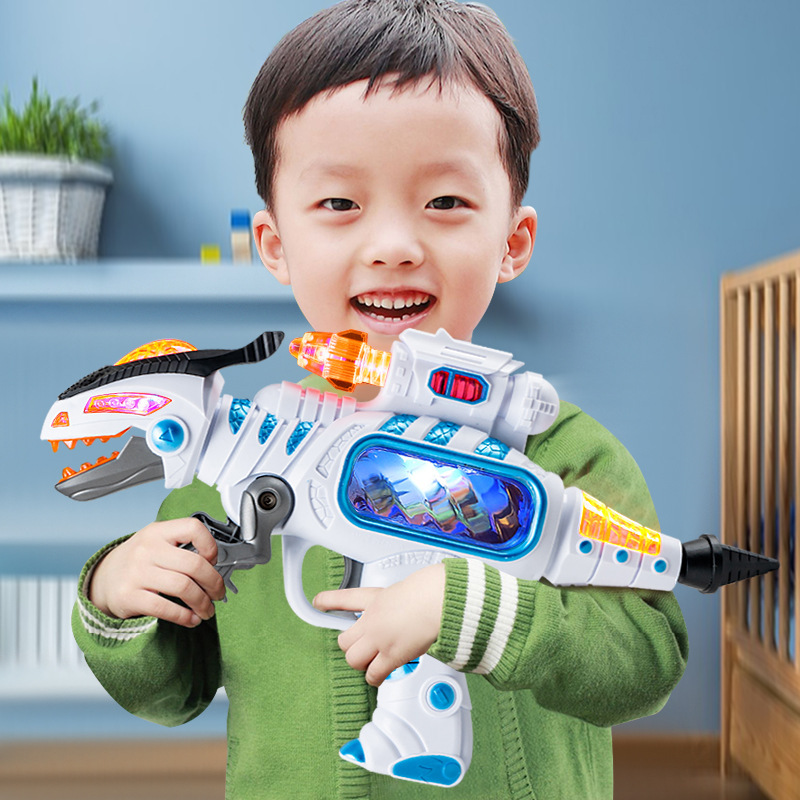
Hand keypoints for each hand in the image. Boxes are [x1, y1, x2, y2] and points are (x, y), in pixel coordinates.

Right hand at [88, 518, 225, 627]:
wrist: (102, 579)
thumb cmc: (139, 561)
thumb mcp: (157, 542)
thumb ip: (182, 546)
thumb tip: (216, 566)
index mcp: (158, 532)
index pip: (193, 528)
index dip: (210, 545)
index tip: (214, 561)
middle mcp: (147, 549)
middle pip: (194, 565)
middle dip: (214, 583)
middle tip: (218, 593)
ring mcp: (136, 573)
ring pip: (184, 588)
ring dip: (203, 603)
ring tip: (207, 610)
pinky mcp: (129, 597)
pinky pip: (165, 608)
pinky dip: (185, 616)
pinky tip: (191, 619)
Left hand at [313, 563, 445, 686]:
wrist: (437, 600)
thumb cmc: (430, 591)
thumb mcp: (406, 588)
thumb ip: (397, 602)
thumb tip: (405, 610)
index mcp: (375, 598)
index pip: (344, 598)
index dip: (328, 601)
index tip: (318, 602)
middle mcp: (372, 620)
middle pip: (344, 640)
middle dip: (351, 647)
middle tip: (363, 647)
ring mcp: (380, 639)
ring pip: (353, 660)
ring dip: (361, 663)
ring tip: (372, 661)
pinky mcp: (391, 656)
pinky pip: (373, 675)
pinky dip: (375, 678)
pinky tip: (380, 675)